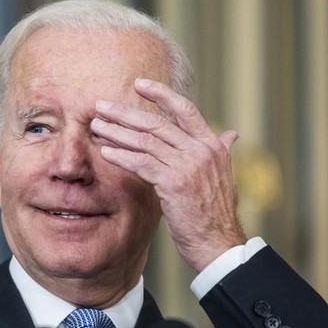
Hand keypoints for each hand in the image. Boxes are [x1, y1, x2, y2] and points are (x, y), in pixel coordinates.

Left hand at [91, 78, 245, 271]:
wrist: (218, 242)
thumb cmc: (215, 213)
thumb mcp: (223, 176)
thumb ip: (222, 151)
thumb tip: (230, 134)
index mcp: (212, 145)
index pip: (185, 109)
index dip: (161, 94)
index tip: (139, 84)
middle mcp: (201, 150)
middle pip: (157, 122)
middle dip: (126, 112)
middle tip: (101, 105)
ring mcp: (188, 166)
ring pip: (146, 141)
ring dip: (117, 133)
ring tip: (96, 127)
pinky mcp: (174, 183)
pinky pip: (142, 163)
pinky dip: (121, 156)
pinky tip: (105, 152)